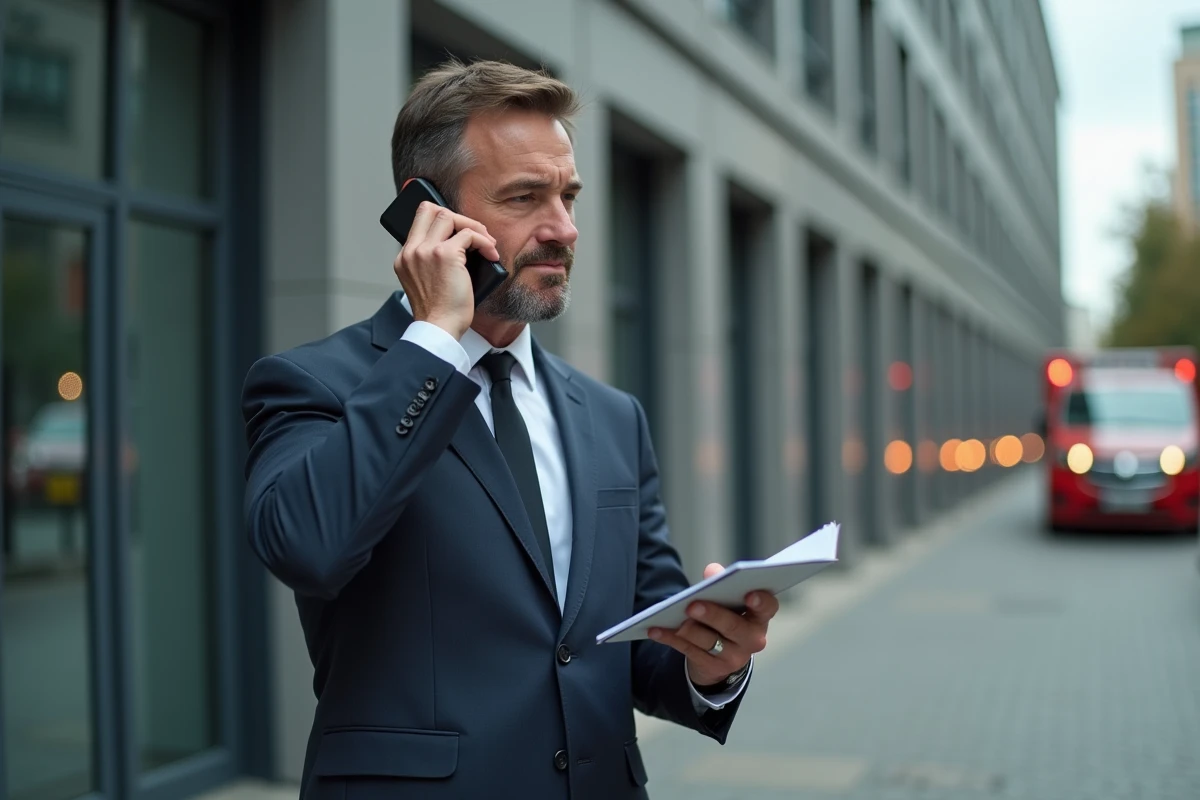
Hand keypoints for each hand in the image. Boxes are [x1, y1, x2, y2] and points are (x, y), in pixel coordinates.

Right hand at [393, 201, 501, 338]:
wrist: (439, 328)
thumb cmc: (438, 312)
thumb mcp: (426, 283)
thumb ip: (431, 262)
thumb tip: (460, 244)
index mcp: (405, 257)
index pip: (419, 220)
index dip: (441, 219)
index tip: (459, 231)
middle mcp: (412, 251)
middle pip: (430, 209)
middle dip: (457, 217)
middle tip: (475, 233)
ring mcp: (427, 251)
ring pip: (449, 216)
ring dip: (473, 226)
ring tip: (487, 244)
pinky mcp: (445, 255)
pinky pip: (469, 235)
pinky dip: (484, 242)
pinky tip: (492, 255)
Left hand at [648, 563, 777, 686]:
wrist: (724, 654)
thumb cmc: (728, 615)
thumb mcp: (729, 600)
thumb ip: (722, 582)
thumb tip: (713, 571)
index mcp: (759, 617)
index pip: (767, 607)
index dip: (761, 601)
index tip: (749, 594)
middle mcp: (752, 639)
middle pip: (732, 627)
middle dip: (712, 615)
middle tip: (693, 605)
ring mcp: (733, 657)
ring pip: (709, 642)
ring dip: (689, 629)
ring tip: (674, 617)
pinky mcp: (713, 668)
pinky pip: (689, 652)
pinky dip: (671, 638)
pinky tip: (655, 629)